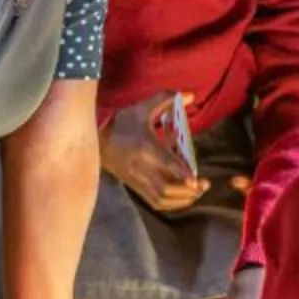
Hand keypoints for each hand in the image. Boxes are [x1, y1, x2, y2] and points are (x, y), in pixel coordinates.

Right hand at [102, 93, 208, 214]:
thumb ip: (166, 99)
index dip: (182, 174)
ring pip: (162, 199)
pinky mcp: (135, 187)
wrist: (95, 139)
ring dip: (182, 199)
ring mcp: (137, 180)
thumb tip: (190, 95)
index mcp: (145, 147)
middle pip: (166, 188)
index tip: (195, 180)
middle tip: (204, 185)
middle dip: (188, 191)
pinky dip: (172, 204)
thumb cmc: (121, 122)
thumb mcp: (142, 107)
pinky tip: (183, 197)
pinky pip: (155, 202)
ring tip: (196, 192)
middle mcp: (141, 167)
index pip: (165, 164)